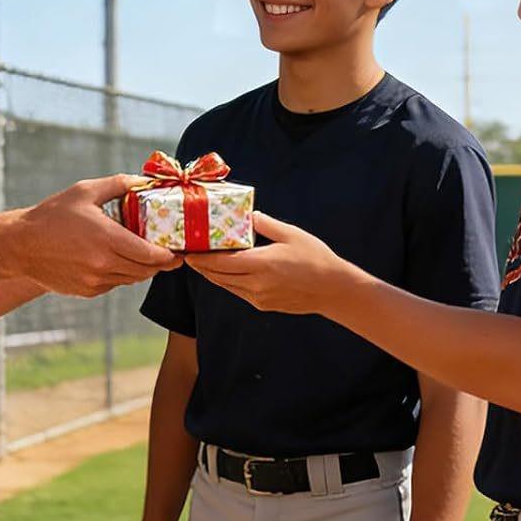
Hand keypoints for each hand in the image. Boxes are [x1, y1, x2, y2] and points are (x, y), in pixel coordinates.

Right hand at [15, 176, 179, 297]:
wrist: (21, 246)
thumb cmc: (52, 215)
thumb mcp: (85, 191)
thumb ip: (118, 184)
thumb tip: (143, 179)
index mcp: (107, 239)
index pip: (151, 255)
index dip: (169, 256)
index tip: (179, 251)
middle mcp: (104, 264)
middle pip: (146, 270)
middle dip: (162, 264)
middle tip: (171, 255)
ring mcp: (95, 281)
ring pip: (132, 279)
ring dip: (143, 270)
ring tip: (148, 257)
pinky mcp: (87, 291)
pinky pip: (115, 284)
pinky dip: (122, 274)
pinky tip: (119, 261)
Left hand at [184, 211, 356, 313]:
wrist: (333, 290)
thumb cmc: (315, 258)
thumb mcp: (291, 234)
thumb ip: (266, 224)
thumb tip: (248, 215)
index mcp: (261, 264)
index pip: (221, 262)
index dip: (201, 258)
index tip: (188, 251)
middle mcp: (256, 284)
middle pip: (219, 276)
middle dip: (202, 266)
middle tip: (189, 255)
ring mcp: (258, 297)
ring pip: (226, 286)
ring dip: (212, 275)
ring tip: (202, 263)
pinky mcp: (263, 304)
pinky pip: (238, 292)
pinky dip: (227, 281)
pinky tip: (225, 272)